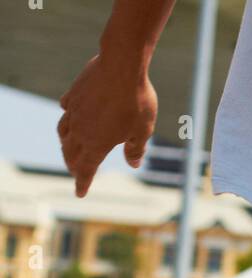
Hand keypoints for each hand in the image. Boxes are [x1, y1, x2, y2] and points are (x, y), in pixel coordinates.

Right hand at [59, 51, 157, 197]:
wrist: (122, 64)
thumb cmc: (136, 101)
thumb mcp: (142, 131)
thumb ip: (135, 149)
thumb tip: (132, 164)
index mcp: (96, 145)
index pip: (86, 170)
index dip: (82, 183)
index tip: (80, 193)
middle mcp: (81, 130)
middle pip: (70, 153)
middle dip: (73, 165)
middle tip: (76, 172)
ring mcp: (74, 110)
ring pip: (63, 132)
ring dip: (66, 144)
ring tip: (69, 148)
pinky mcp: (74, 93)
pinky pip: (66, 108)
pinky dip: (67, 117)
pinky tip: (70, 115)